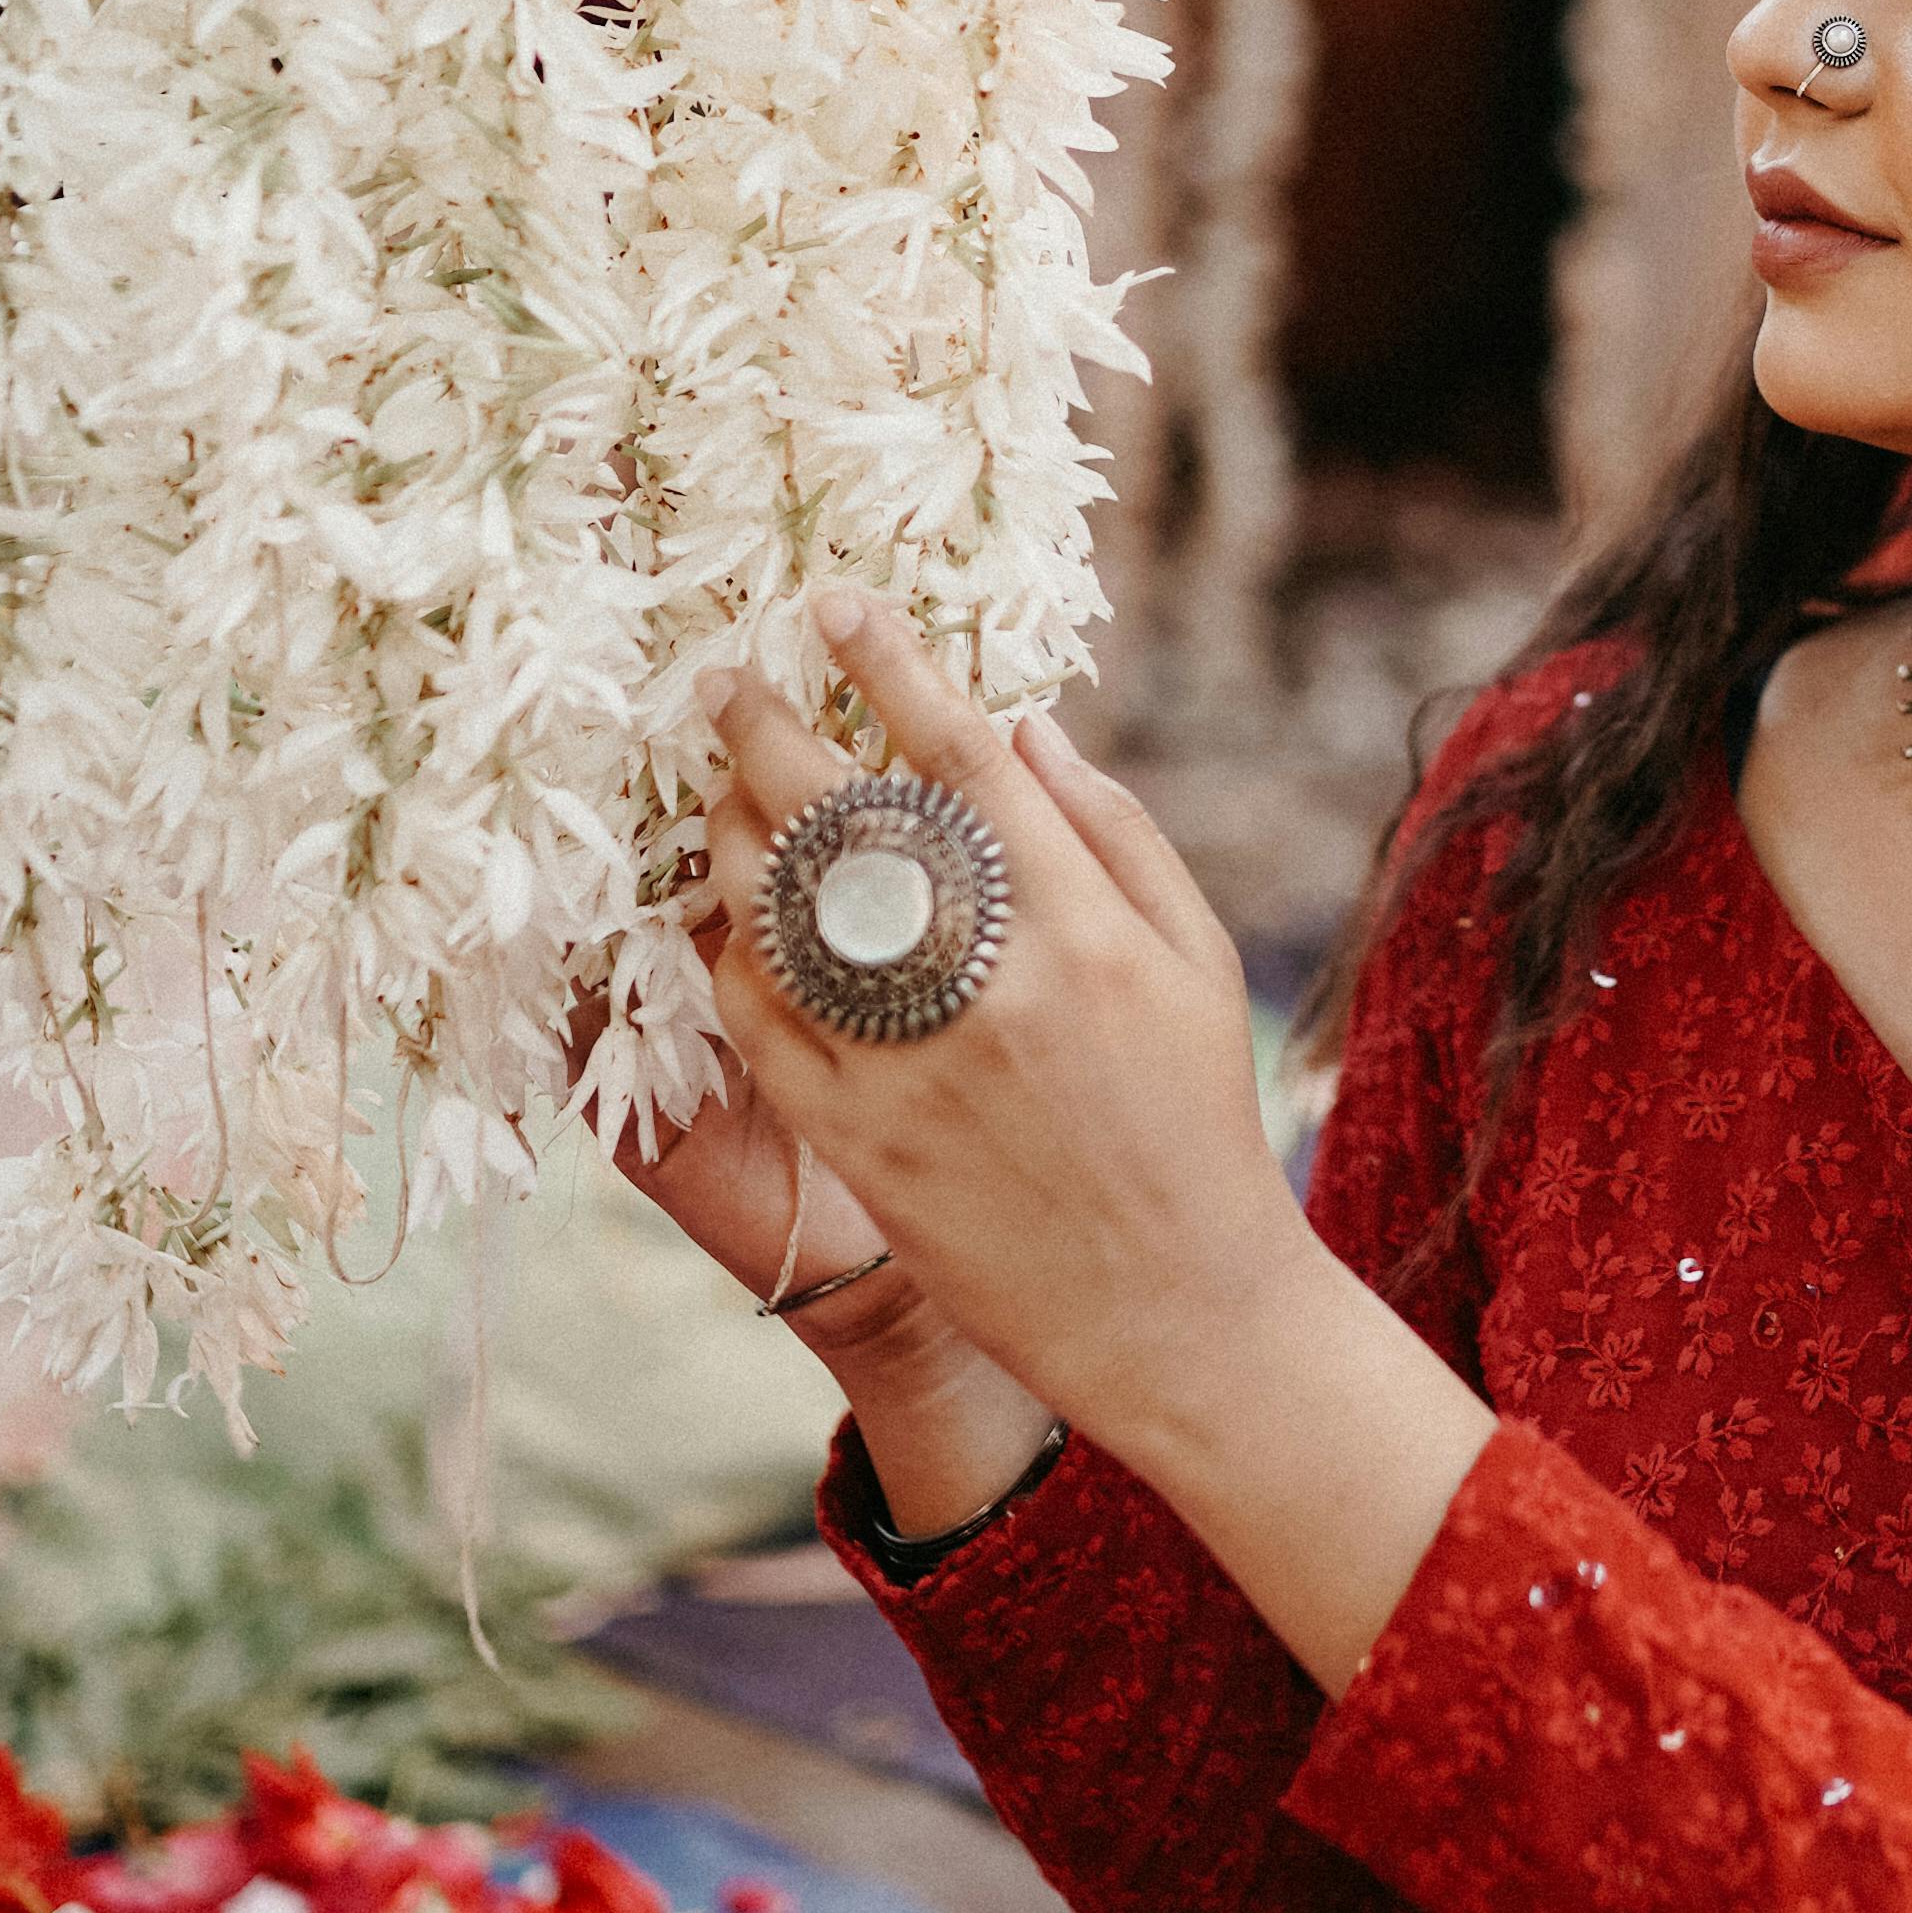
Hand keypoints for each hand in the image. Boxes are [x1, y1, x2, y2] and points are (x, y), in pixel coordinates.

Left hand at [697, 600, 1493, 1680]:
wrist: (1177, 1309)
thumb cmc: (1197, 1122)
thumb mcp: (1192, 964)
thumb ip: (1115, 834)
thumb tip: (1025, 727)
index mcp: (1082, 926)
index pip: (963, 759)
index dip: (890, 666)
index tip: (833, 603)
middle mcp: (991, 984)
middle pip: (848, 819)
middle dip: (768, 730)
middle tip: (721, 680)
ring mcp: (915, 1066)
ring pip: (783, 916)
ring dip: (731, 837)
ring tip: (714, 793)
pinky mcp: (863, 1143)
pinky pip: (761, 1027)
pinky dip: (729, 960)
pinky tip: (719, 921)